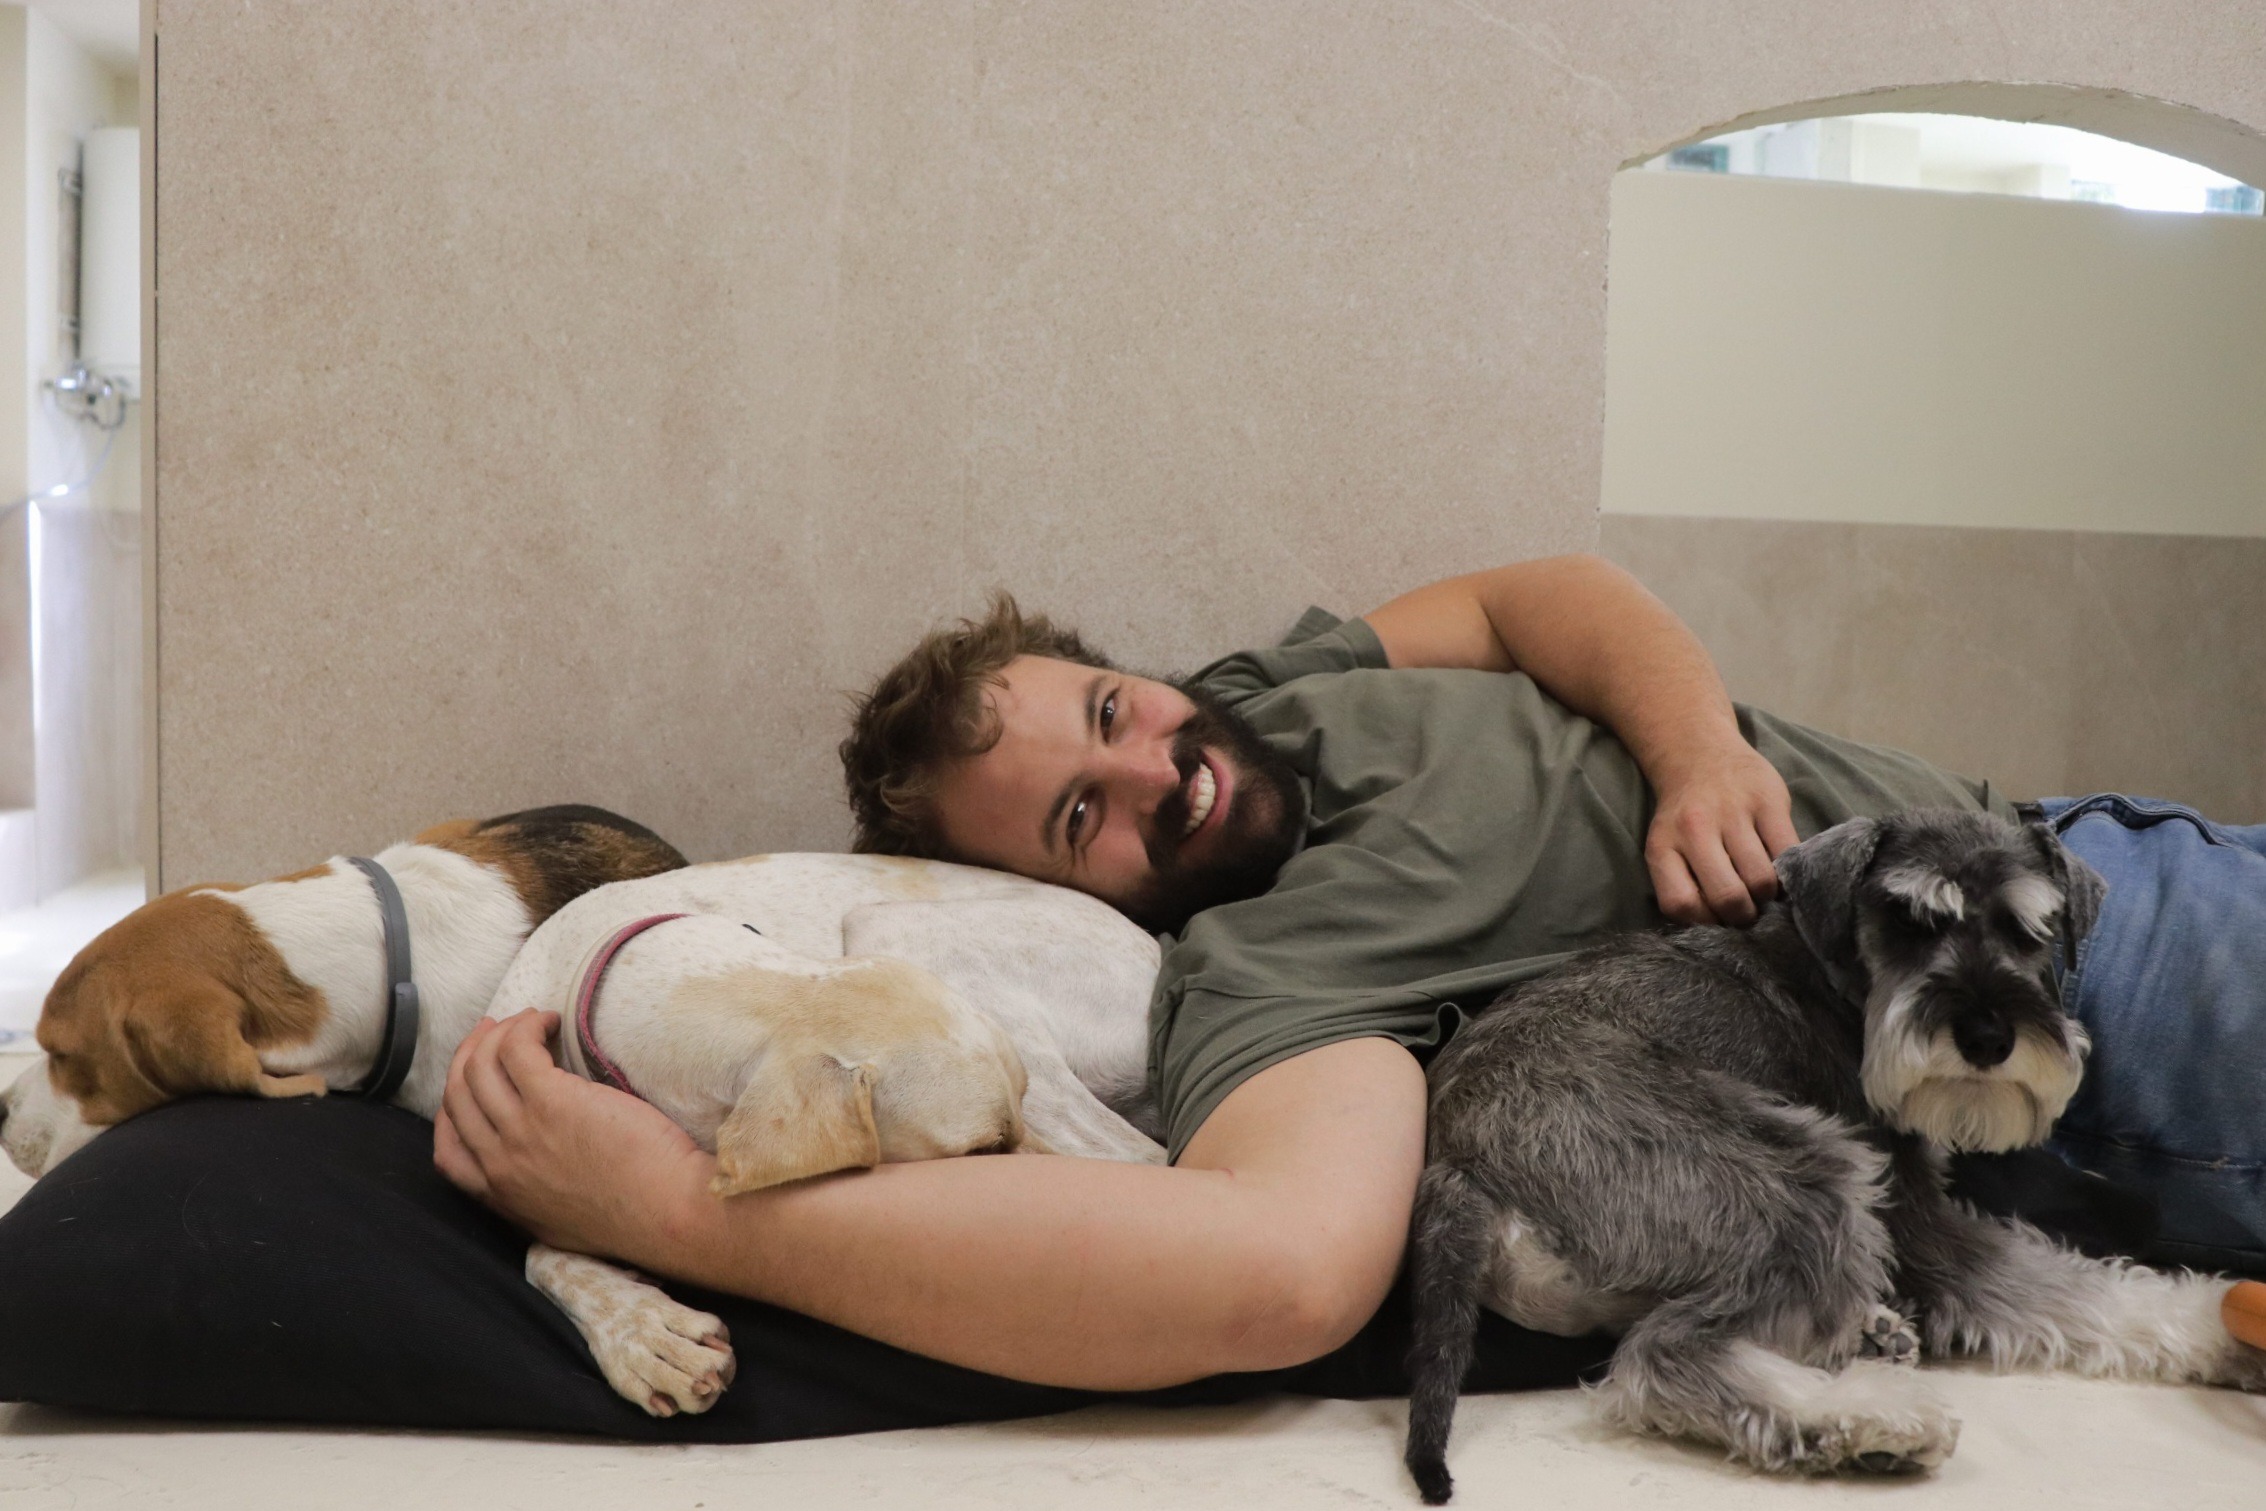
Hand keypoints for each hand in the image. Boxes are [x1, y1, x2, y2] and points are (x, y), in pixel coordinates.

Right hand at [434, 1010, 713, 1259]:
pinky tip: (550, 1022)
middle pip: (459, 1093)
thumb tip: (531, 1165)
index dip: (455, 1102)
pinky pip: (518, 1048)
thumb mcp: (559, 1222)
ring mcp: (521, 1131)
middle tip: (495, 1028)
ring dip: (501, 1033)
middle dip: (470, 1053)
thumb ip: (531, 1195)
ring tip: (532, 1022)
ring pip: (481, 1066)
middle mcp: (499, 1163)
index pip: (446, 1146)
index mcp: (498, 1195)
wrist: (667, 1214)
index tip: (473, 1074)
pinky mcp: (552, 1102)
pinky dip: (527, 1026)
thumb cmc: (633, 1216)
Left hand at [1644, 739, 1799, 926]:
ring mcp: (1732, 811)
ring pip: (1761, 879)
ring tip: (1765, 889)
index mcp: (1662, 847)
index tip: (1718, 920)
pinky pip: (1788, 851)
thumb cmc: (1686, 817)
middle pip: (1728, 897)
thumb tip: (1720, 932)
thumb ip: (1682, 883)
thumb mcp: (1667, 847)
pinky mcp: (1767, 799)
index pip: (1681, 905)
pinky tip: (1781, 868)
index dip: (1706, 923)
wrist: (1699, 754)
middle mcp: (1694, 829)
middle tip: (1750, 911)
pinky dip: (1789, 869)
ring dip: (1769, 896)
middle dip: (1745, 916)